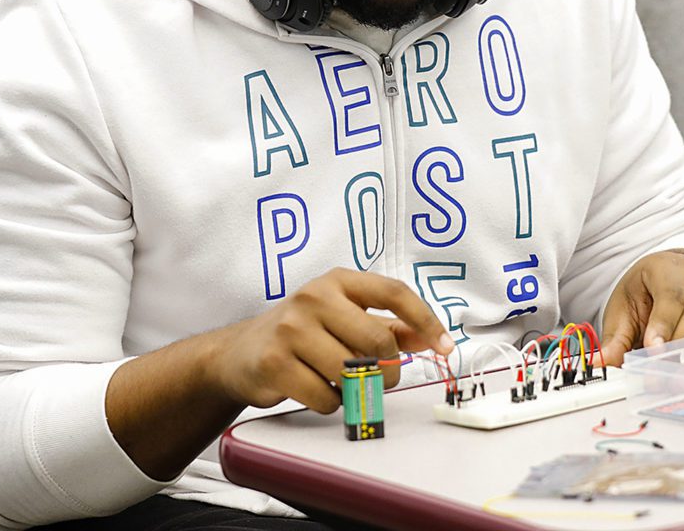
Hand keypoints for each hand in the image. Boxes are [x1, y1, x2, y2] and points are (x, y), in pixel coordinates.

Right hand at [211, 268, 453, 413]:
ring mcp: (292, 329)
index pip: (394, 292)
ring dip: (356, 388)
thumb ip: (390, 327)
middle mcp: (314, 297)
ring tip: (340, 380)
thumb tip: (430, 338)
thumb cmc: (302, 333)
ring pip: (352, 372)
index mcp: (338, 281)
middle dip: (388, 367)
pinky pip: (327, 396)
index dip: (425, 320)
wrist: (239, 353)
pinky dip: (332, 403)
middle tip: (382, 377)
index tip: (444, 345)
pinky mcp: (275, 362)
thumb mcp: (345, 318)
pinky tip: (317, 389)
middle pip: (377, 340)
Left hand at [600, 250, 683, 365]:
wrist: (677, 278)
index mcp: (670, 268)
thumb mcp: (626, 307)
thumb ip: (616, 338)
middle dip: (681, 345)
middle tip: (663, 372)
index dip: (664, 323)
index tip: (653, 348)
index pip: (671, 294)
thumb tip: (599, 362)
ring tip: (681, 379)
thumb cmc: (648, 292)